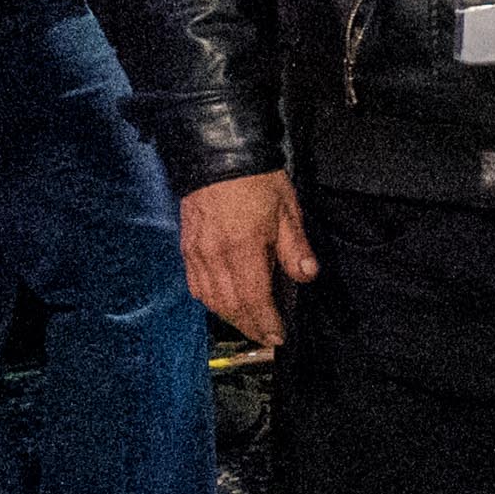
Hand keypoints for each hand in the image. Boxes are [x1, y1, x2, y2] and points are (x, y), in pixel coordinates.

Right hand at [181, 172, 318, 347]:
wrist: (217, 156)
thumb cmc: (257, 182)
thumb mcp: (287, 210)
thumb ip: (296, 247)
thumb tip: (308, 277)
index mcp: (243, 250)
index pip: (254, 299)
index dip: (267, 322)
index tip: (279, 337)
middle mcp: (215, 257)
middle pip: (230, 305)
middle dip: (250, 326)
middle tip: (267, 337)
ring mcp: (197, 254)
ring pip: (210, 299)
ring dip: (230, 317)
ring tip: (249, 324)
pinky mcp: (186, 248)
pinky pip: (195, 285)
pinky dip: (210, 300)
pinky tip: (223, 303)